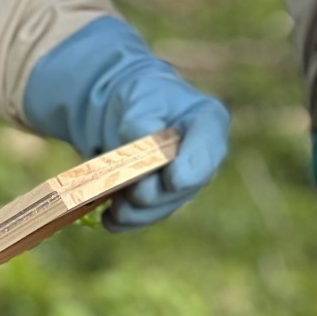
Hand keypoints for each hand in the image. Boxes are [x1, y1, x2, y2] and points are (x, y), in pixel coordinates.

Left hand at [23, 16, 229, 229]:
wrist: (134, 113)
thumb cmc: (145, 98)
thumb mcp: (142, 96)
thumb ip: (143, 120)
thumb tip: (144, 147)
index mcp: (208, 124)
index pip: (207, 151)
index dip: (190, 169)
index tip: (172, 178)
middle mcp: (203, 162)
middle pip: (179, 188)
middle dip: (149, 188)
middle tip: (123, 181)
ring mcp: (185, 187)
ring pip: (159, 208)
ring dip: (131, 207)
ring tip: (107, 196)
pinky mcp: (162, 203)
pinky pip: (144, 218)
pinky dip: (122, 219)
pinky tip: (107, 215)